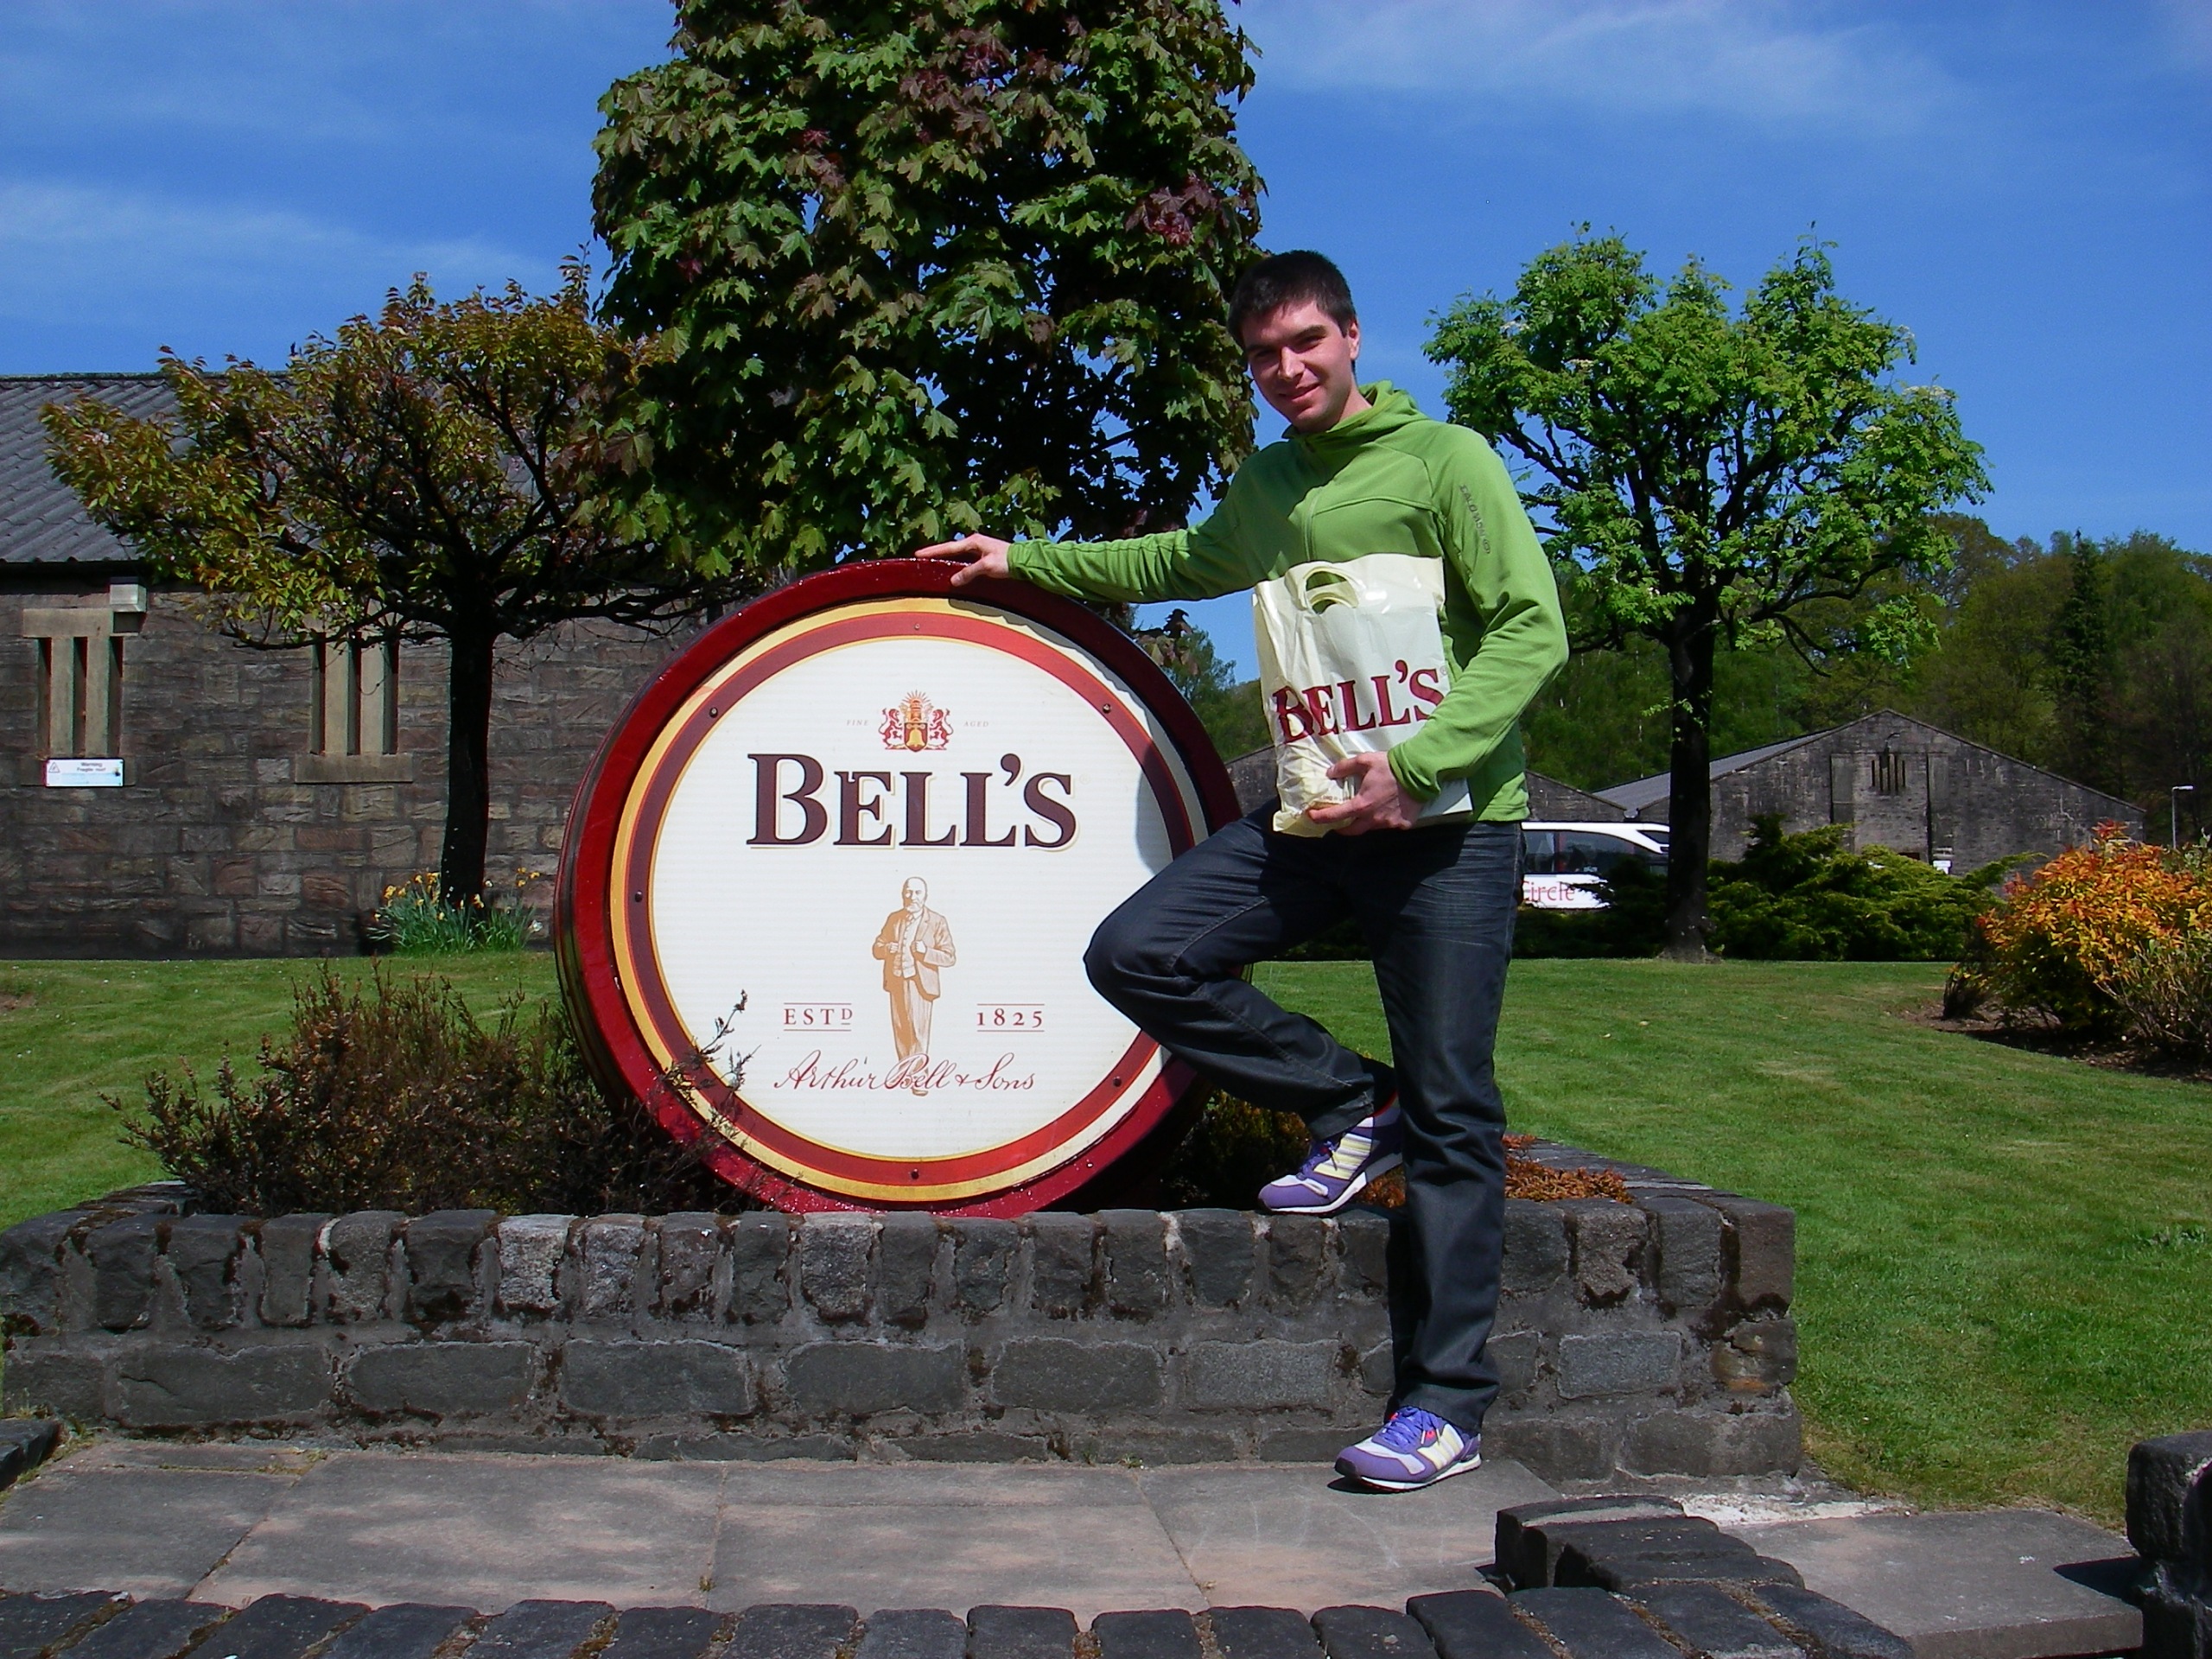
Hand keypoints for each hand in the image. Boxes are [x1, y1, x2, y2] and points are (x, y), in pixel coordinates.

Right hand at [916, 533, 1012, 587]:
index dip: (933, 551)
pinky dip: (956, 563)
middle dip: (936, 553)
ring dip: (946, 558)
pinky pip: (964, 559)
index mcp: (973, 541)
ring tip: (933, 563)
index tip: (919, 554)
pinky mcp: (983, 557)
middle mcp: (975, 543)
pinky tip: (952, 568)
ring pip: (957, 554)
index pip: (948, 547)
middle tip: (922, 558)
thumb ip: (969, 573)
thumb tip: (953, 581)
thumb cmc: (1007, 561)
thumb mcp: (986, 567)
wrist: (1024, 561)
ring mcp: (979, 549)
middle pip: (950, 549)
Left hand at [1306, 751, 1422, 834]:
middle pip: (1352, 831)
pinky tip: (1389, 810)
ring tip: (1366, 811)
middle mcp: (1373, 819)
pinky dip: (1387, 819)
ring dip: (1365, 822)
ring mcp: (1389, 824)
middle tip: (1338, 822)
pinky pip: (1392, 825)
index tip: (1311, 816)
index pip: (1334, 816)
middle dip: (1342, 828)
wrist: (1419, 771)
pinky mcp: (1403, 824)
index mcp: (1361, 805)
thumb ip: (1345, 767)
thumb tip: (1329, 773)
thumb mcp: (1364, 761)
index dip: (1320, 817)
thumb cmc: (1390, 766)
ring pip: (1372, 828)